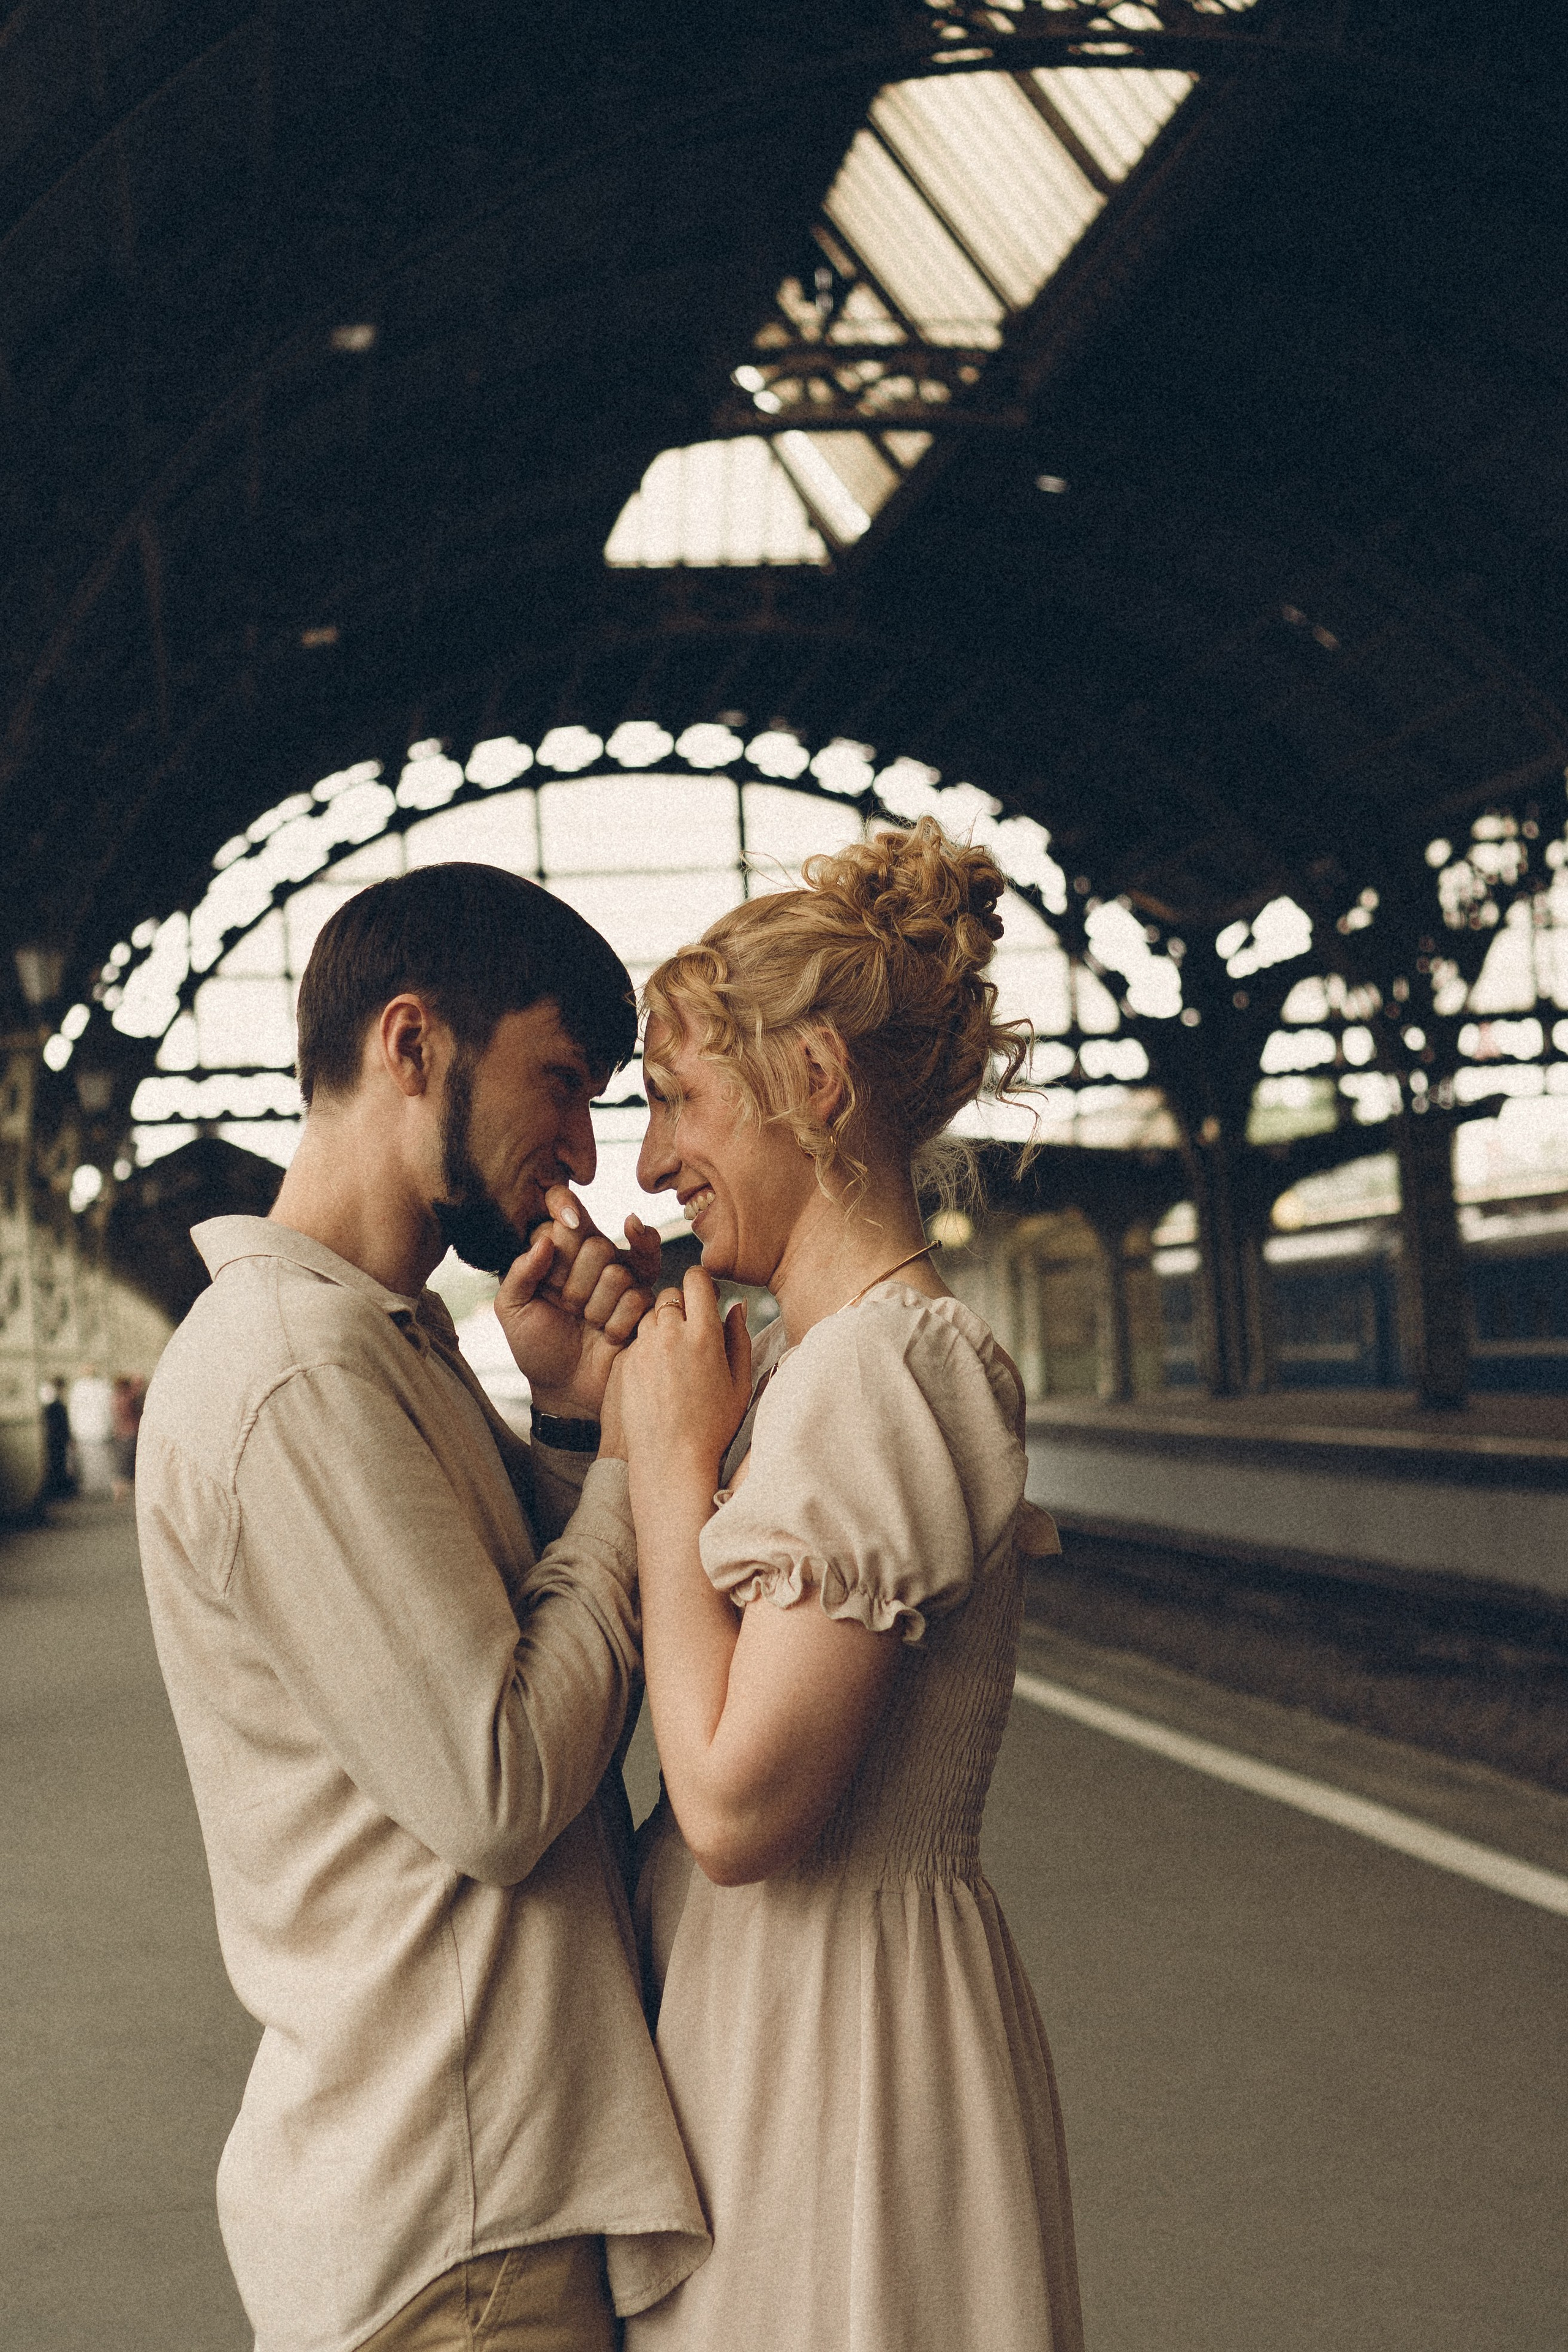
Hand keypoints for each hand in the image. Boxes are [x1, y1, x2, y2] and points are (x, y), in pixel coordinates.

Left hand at [494, 1188, 660, 1418]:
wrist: (566, 1390)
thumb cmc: (536, 1347)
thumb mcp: (512, 1310)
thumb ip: (520, 1272)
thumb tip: (544, 1239)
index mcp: (560, 1253)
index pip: (568, 1216)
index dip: (565, 1223)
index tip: (558, 1246)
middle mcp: (594, 1261)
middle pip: (596, 1245)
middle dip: (575, 1285)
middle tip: (566, 1306)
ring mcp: (622, 1281)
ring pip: (618, 1274)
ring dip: (596, 1310)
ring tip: (587, 1324)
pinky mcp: (644, 1304)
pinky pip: (638, 1299)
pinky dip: (616, 1325)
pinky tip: (607, 1335)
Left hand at [618, 1267, 751, 1476]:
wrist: (671, 1460)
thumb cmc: (714, 1427)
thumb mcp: (740, 1382)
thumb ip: (739, 1337)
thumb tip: (737, 1304)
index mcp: (704, 1334)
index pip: (696, 1279)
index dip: (702, 1284)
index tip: (705, 1296)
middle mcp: (670, 1334)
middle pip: (670, 1294)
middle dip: (682, 1304)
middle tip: (692, 1331)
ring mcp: (643, 1348)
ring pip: (650, 1315)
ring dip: (662, 1325)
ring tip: (674, 1357)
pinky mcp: (625, 1363)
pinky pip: (636, 1341)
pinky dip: (647, 1347)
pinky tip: (657, 1375)